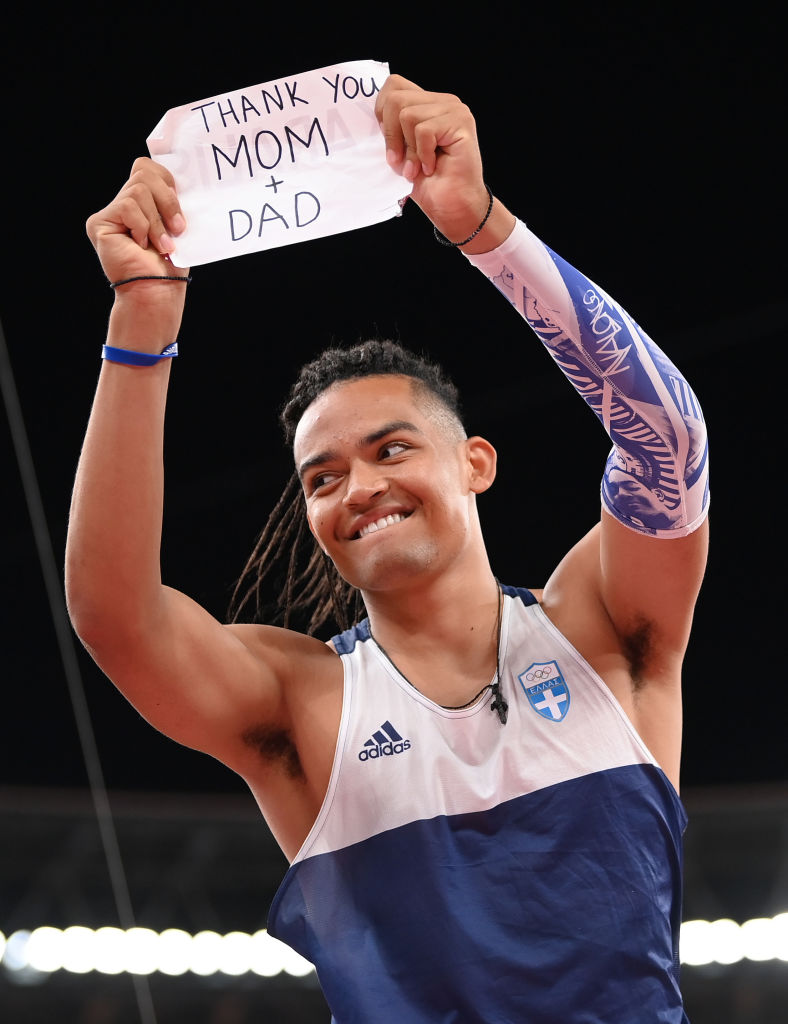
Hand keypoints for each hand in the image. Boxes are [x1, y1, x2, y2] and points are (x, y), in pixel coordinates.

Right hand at [86, 158, 188, 289]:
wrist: (158, 291)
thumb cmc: (170, 265)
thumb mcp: (179, 226)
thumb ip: (173, 201)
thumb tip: (183, 180)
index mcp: (143, 203)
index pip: (148, 167)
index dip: (166, 179)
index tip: (181, 206)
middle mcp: (124, 204)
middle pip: (143, 172)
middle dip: (168, 200)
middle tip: (178, 228)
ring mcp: (110, 213)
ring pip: (138, 190)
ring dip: (157, 222)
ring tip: (163, 245)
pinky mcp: (98, 222)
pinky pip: (127, 206)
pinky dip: (143, 226)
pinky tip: (141, 245)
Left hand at [375, 75, 491, 243]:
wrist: (453, 207)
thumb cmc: (429, 184)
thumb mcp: (401, 153)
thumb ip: (391, 131)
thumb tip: (372, 123)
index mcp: (427, 104)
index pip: (394, 86)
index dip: (382, 112)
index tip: (388, 143)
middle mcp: (442, 101)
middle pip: (396, 99)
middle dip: (391, 136)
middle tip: (400, 163)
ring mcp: (453, 109)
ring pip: (408, 115)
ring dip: (408, 150)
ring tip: (417, 169)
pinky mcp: (460, 122)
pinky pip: (424, 131)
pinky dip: (422, 155)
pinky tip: (432, 167)